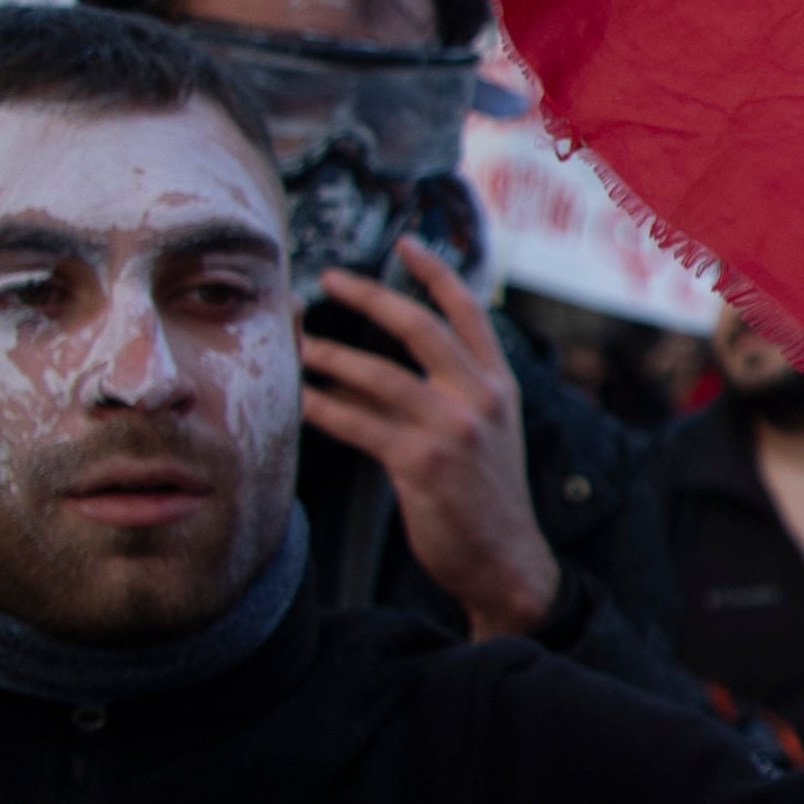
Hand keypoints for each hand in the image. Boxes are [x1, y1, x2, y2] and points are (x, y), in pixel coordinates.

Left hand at [299, 244, 561, 641]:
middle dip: (370, 296)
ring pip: (380, 374)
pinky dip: (323, 407)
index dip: (437, 273)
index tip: (406, 243)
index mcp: (499, 386)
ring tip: (296, 344)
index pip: (470, 312)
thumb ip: (446, 394)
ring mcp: (455, 429)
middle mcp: (481, 398)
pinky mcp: (423, 463)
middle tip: (328, 280)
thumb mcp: (485, 435)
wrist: (506, 560)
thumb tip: (371, 367)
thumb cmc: (484, 499)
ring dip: (330, 355)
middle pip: (420, 327)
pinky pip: (359, 423)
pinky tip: (298, 399)